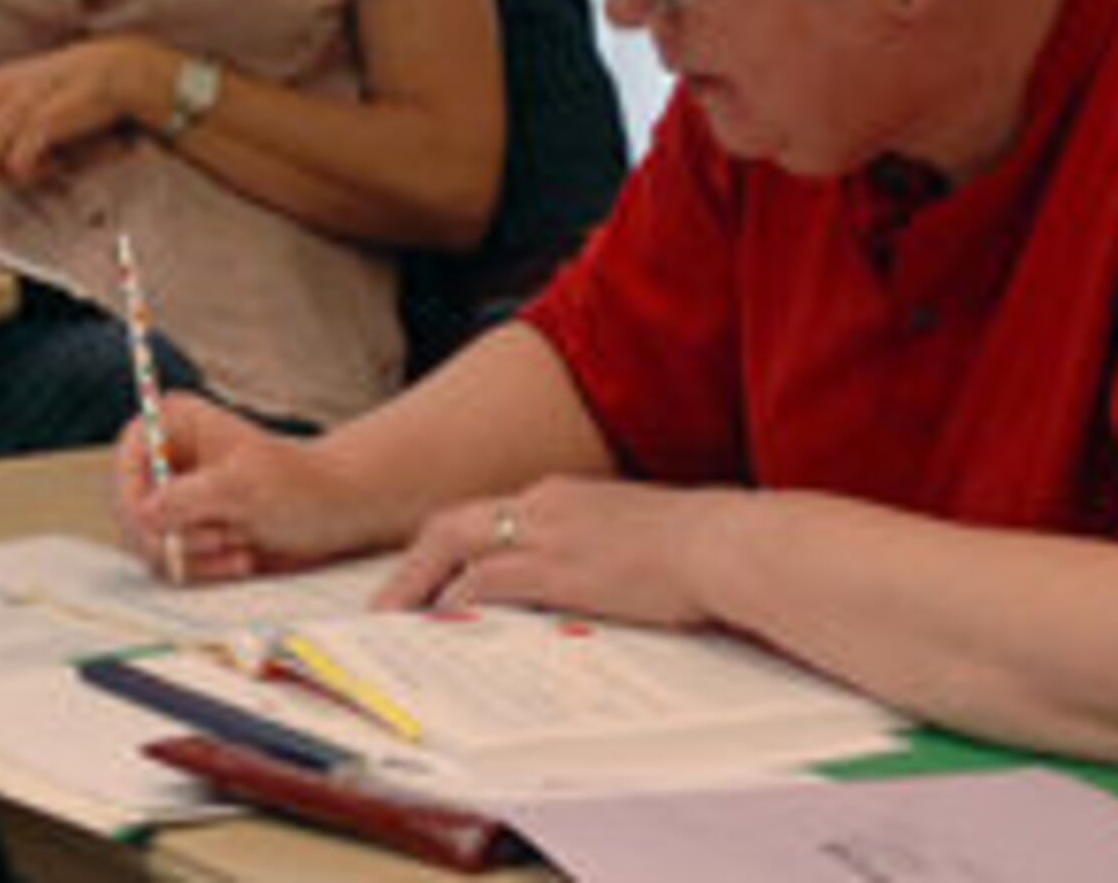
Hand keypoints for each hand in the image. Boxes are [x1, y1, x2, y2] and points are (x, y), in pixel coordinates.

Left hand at [0, 41, 160, 186]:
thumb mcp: (13, 101)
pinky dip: (34, 170)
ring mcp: (14, 105)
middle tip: (17, 166)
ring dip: (11, 173)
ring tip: (37, 161)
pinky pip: (18, 164)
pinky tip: (51, 160)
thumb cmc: (60, 91)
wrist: (110, 71)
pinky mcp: (40, 118)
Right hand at [114, 389, 359, 582]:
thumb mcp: (244, 487)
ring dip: (194, 553)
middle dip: (174, 533)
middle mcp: (168, 459)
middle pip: (131, 506)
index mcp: (176, 424)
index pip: (129, 458)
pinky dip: (203, 569)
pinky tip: (240, 559)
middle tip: (219, 538)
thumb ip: (188, 498)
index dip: (132, 495)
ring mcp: (174, 500)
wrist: (335, 514)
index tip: (152, 524)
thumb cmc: (298, 486)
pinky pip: (171, 563)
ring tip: (239, 544)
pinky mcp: (187, 534)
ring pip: (149, 541)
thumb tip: (144, 512)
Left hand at [372, 474, 740, 627]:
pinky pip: (487, 580)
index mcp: (565, 496)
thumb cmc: (702, 546)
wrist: (725, 543)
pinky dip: (457, 598)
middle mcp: (545, 503)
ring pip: (454, 545)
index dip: (455, 545)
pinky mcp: (557, 567)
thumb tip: (599, 578)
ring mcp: (547, 532)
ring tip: (396, 617)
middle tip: (391, 600)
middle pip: (453, 523)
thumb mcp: (639, 537)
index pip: (490, 515)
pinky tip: (444, 621)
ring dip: (420, 582)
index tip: (436, 575)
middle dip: (416, 562)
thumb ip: (604, 550)